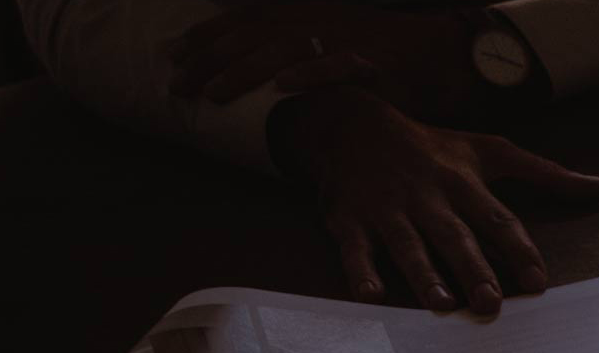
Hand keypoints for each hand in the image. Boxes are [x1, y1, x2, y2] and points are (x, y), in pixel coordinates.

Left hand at [168, 2, 479, 119]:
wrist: (425, 51)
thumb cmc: (370, 49)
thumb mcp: (317, 34)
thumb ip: (280, 44)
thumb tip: (241, 66)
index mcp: (295, 13)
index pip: (239, 22)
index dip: (204, 36)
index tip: (173, 54)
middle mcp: (310, 21)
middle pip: (249, 38)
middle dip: (209, 61)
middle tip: (178, 85)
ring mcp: (336, 39)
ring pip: (281, 51)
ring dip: (244, 70)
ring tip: (216, 93)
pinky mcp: (365, 60)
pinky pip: (332, 66)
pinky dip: (307, 74)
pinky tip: (283, 87)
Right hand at [271, 87, 598, 312]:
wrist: (352, 125)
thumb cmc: (432, 146)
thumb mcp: (490, 150)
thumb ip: (545, 173)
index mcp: (463, 183)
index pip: (498, 220)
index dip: (519, 250)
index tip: (538, 282)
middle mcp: (428, 197)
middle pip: (455, 236)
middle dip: (473, 268)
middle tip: (491, 303)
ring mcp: (387, 209)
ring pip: (408, 245)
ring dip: (423, 275)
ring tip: (441, 304)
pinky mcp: (349, 220)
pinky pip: (354, 248)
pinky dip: (360, 271)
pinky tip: (370, 295)